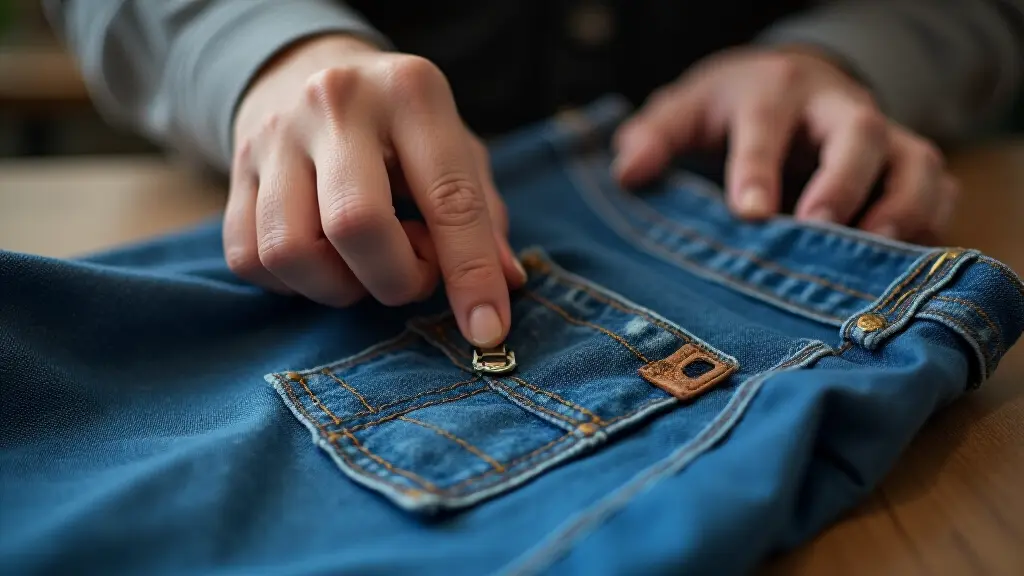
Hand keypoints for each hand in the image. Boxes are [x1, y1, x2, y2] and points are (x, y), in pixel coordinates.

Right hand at [227, 35, 524, 346]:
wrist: (307, 69)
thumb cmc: (401, 125)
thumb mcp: (456, 149)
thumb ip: (482, 215)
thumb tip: (507, 283)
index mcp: (411, 93)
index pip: (448, 198)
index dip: (471, 274)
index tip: (488, 330)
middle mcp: (336, 104)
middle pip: (356, 225)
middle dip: (394, 280)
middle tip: (412, 275)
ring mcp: (274, 136)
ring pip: (291, 251)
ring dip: (338, 287)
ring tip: (363, 265)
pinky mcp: (234, 170)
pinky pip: (250, 260)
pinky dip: (294, 283)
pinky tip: (322, 259)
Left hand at [613, 47, 958, 242]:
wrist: (789, 85)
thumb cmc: (731, 107)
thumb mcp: (684, 110)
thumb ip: (652, 138)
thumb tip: (628, 173)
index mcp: (775, 92)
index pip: (768, 124)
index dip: (759, 168)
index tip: (749, 214)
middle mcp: (838, 109)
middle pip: (860, 134)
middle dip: (843, 184)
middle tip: (816, 231)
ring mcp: (883, 138)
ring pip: (915, 163)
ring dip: (900, 213)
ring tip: (871, 264)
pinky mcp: (909, 168)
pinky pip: (939, 193)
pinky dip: (928, 230)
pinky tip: (897, 272)